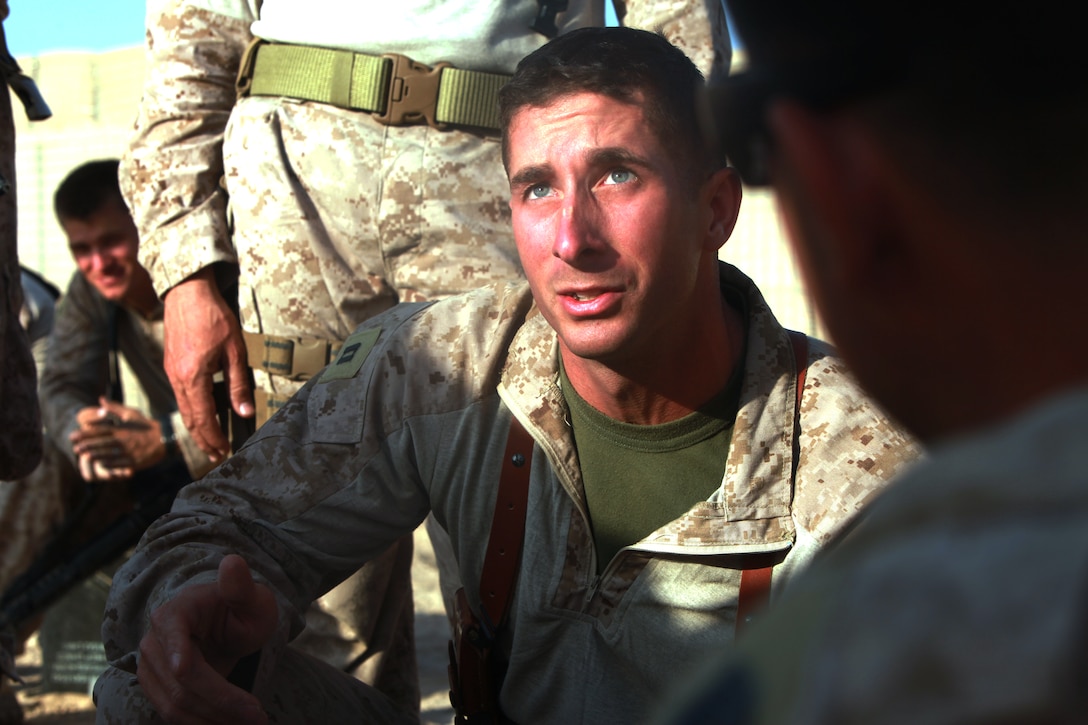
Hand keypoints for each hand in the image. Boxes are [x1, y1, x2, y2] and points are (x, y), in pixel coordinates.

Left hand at [71, 398, 163, 480]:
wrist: (165, 437)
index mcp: (121, 429)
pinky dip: (110, 464)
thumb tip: (100, 399)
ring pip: (109, 454)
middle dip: (88, 445)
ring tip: (84, 456)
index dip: (86, 433)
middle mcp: (123, 440)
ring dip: (96, 455)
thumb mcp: (131, 414)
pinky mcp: (134, 461)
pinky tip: (100, 465)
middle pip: (102, 443)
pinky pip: (120, 463)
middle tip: (74, 448)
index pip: (100, 431)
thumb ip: (114, 408)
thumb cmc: (146, 425)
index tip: (73, 435)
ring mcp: (129, 451)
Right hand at [137, 555, 275, 723]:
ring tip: (252, 721)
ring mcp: (151, 668)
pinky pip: (174, 714)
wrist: (227, 626)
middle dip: (221, 702)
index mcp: (174, 612)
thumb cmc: (242, 609)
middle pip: (181, 681)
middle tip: (259, 716)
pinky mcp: (157, 689)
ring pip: (175, 705)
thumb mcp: (251, 597)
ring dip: (213, 719)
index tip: (184, 667)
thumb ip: (241, 586)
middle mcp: (155, 641)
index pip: (172, 637)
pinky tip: (231, 723)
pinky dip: (203, 723)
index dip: (178, 655)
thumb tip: (233, 562)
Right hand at [163, 269, 253, 462]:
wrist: (188, 292)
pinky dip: (191, 410)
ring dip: (196, 427)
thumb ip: (238, 384)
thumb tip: (244, 411)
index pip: (203, 418)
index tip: (224, 451)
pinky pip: (180, 395)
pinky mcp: (171, 365)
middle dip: (203, 439)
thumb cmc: (214, 317)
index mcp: (192, 376)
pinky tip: (203, 414)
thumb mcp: (234, 351)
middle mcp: (177, 378)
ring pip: (183, 408)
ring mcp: (171, 372)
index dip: (214, 437)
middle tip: (216, 455)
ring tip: (210, 440)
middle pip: (190, 418)